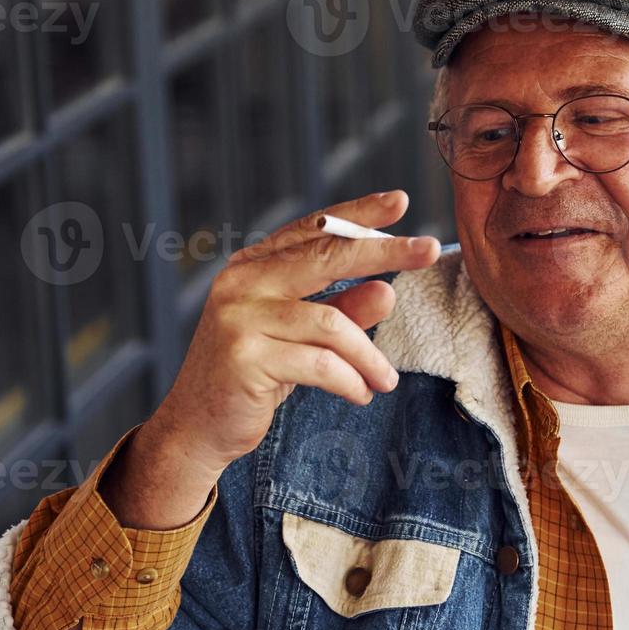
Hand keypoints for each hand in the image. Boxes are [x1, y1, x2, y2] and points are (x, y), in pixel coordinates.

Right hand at [144, 189, 440, 475]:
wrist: (198, 427)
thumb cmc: (253, 376)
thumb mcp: (301, 338)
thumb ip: (342, 311)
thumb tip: (387, 290)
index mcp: (253, 266)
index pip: (312, 229)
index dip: (358, 214)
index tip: (400, 202)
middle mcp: (242, 282)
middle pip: (326, 256)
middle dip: (384, 252)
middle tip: (431, 250)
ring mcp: (240, 317)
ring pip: (332, 323)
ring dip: (369, 355)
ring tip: (386, 379)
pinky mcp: (246, 357)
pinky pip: (321, 363)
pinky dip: (351, 380)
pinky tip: (361, 393)